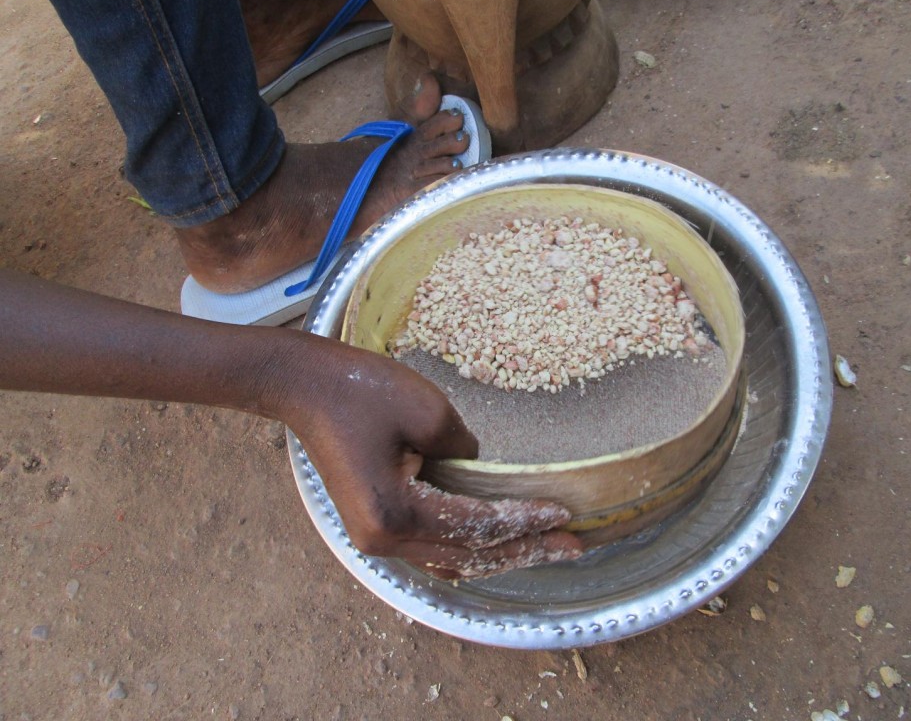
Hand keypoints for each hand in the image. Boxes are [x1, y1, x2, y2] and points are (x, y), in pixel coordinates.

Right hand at [279, 337, 582, 578]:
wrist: (303, 386)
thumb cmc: (360, 390)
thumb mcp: (426, 410)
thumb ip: (464, 451)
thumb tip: (479, 469)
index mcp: (396, 514)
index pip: (477, 526)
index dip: (524, 522)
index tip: (564, 516)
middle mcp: (384, 540)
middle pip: (469, 554)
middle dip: (524, 550)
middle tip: (573, 547)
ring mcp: (375, 537)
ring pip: (451, 558)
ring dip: (499, 554)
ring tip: (545, 549)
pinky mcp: (374, 524)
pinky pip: (431, 547)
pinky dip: (468, 548)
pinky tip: (497, 546)